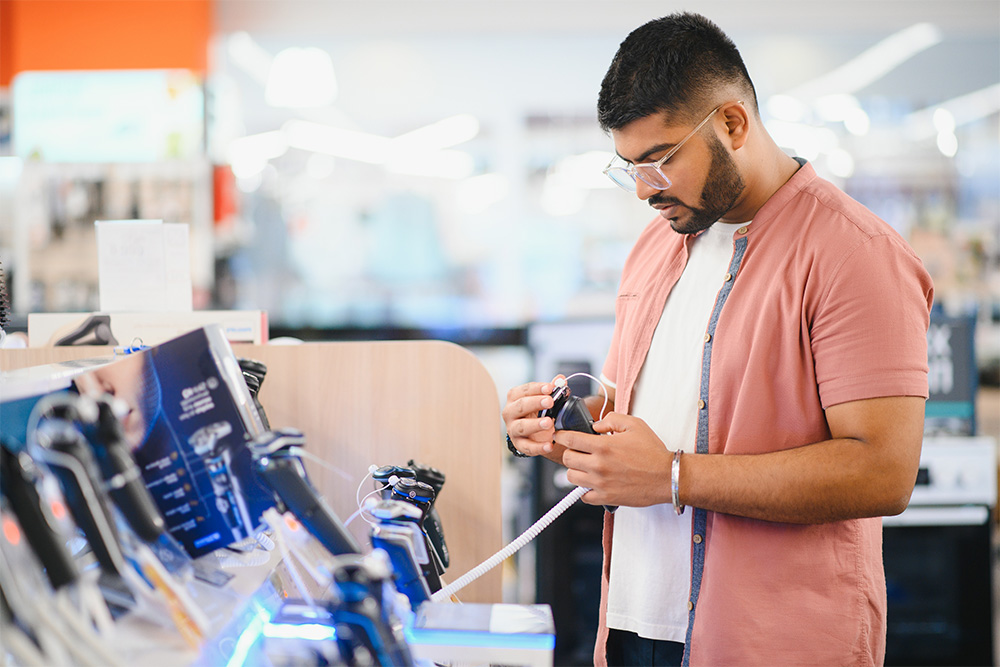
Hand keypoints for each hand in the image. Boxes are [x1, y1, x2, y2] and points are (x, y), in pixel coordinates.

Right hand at [501, 376, 567, 462]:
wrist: (532, 432)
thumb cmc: (536, 412)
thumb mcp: (543, 399)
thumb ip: (552, 389)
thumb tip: (561, 378)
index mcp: (515, 398)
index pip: (524, 390)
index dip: (537, 388)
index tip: (550, 387)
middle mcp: (510, 413)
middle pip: (520, 406)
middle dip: (535, 403)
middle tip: (550, 401)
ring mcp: (513, 429)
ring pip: (522, 426)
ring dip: (535, 424)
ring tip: (549, 422)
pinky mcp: (519, 445)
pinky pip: (528, 447)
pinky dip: (539, 447)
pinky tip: (549, 445)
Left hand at [555, 412, 672, 506]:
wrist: (667, 477)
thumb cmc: (652, 452)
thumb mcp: (634, 424)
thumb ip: (611, 419)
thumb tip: (595, 425)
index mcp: (603, 446)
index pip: (570, 439)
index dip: (561, 435)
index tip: (560, 435)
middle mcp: (598, 465)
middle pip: (567, 459)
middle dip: (571, 452)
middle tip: (579, 451)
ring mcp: (601, 483)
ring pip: (572, 477)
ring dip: (577, 470)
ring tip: (587, 466)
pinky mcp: (605, 498)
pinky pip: (583, 496)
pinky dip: (585, 489)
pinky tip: (593, 482)